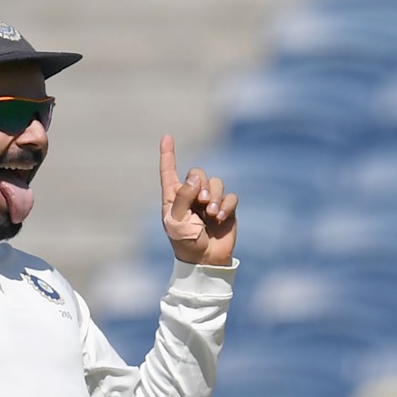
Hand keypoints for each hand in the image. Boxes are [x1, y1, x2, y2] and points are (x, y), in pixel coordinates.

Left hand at [160, 135, 237, 265]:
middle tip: (202, 202)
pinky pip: (230, 196)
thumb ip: (183, 197)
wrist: (205, 259)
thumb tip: (195, 177)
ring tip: (211, 213)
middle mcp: (191, 195)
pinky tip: (220, 218)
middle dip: (201, 184)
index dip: (168, 154)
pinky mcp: (226, 208)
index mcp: (173, 197)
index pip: (169, 172)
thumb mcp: (177, 221)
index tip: (167, 137)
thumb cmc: (185, 242)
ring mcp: (209, 201)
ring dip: (214, 196)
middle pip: (198, 173)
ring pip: (216, 182)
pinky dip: (226, 205)